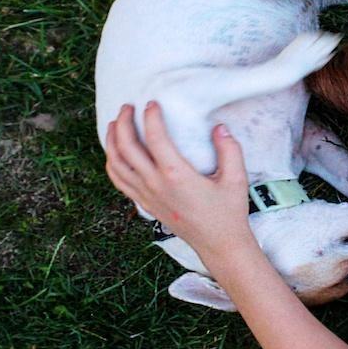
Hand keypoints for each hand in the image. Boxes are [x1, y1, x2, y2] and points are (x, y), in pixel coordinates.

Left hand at [103, 102, 254, 257]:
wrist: (219, 245)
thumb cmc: (228, 212)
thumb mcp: (236, 179)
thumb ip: (229, 150)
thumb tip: (219, 127)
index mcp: (176, 175)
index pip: (154, 138)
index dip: (150, 117)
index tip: (152, 103)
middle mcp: (156, 184)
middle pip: (126, 147)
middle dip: (123, 122)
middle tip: (128, 107)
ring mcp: (147, 196)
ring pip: (116, 164)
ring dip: (112, 141)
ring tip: (115, 124)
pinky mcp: (145, 205)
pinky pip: (119, 181)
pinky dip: (112, 163)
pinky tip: (114, 153)